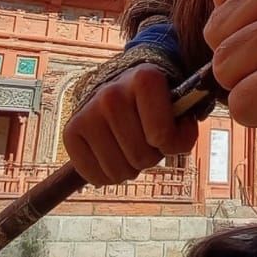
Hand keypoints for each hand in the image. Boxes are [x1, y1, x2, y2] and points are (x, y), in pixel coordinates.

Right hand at [63, 64, 197, 185]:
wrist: (121, 86)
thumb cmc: (155, 103)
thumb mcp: (178, 107)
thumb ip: (185, 129)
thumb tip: (174, 144)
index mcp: (144, 79)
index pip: (161, 135)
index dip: (172, 144)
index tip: (172, 133)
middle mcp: (111, 94)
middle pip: (140, 156)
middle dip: (151, 157)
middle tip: (149, 140)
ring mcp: (87, 112)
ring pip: (117, 171)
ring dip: (131, 168)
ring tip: (132, 147)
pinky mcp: (71, 131)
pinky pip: (94, 176)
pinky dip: (108, 176)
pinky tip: (114, 155)